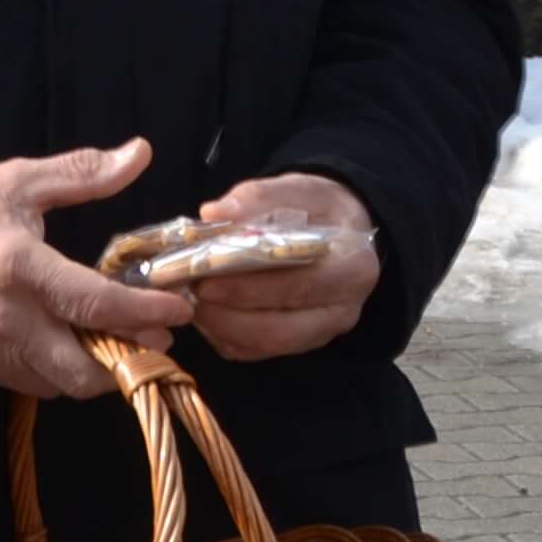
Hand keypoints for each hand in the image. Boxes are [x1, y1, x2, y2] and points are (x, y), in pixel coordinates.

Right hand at [0, 141, 188, 399]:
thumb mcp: (20, 182)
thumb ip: (83, 173)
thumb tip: (141, 153)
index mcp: (22, 270)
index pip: (97, 306)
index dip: (147, 312)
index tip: (181, 309)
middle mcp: (8, 321)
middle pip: (84, 369)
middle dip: (132, 359)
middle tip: (163, 337)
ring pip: (63, 384)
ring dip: (103, 371)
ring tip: (130, 340)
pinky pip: (37, 383)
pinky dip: (69, 372)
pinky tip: (87, 345)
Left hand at [177, 172, 383, 362]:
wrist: (340, 229)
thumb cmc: (318, 209)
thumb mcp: (297, 190)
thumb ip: (259, 198)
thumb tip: (214, 212)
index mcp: (352, 268)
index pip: (299, 287)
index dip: (249, 289)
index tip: (206, 278)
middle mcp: (343, 310)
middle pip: (280, 329)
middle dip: (227, 315)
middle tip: (188, 294)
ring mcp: (322, 332)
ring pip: (265, 345)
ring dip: (221, 328)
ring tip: (191, 302)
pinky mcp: (298, 344)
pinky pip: (255, 351)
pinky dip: (224, 335)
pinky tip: (206, 311)